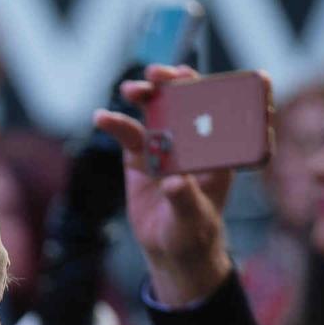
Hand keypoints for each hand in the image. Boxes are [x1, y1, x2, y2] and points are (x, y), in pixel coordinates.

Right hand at [92, 64, 241, 307]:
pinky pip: (128, 133)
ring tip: (131, 90)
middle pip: (186, 100)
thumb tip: (172, 181)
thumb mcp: (193, 218)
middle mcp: (193, 141)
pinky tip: (102, 117)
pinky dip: (115, 123)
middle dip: (174, 81)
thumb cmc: (194, 233)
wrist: (170, 250)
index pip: (222, 108)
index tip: (200, 75)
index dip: (213, 85)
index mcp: (218, 149)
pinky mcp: (141, 156)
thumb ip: (184, 199)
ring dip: (145, 95)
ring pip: (157, 110)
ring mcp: (166, 145)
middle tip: (159, 74)